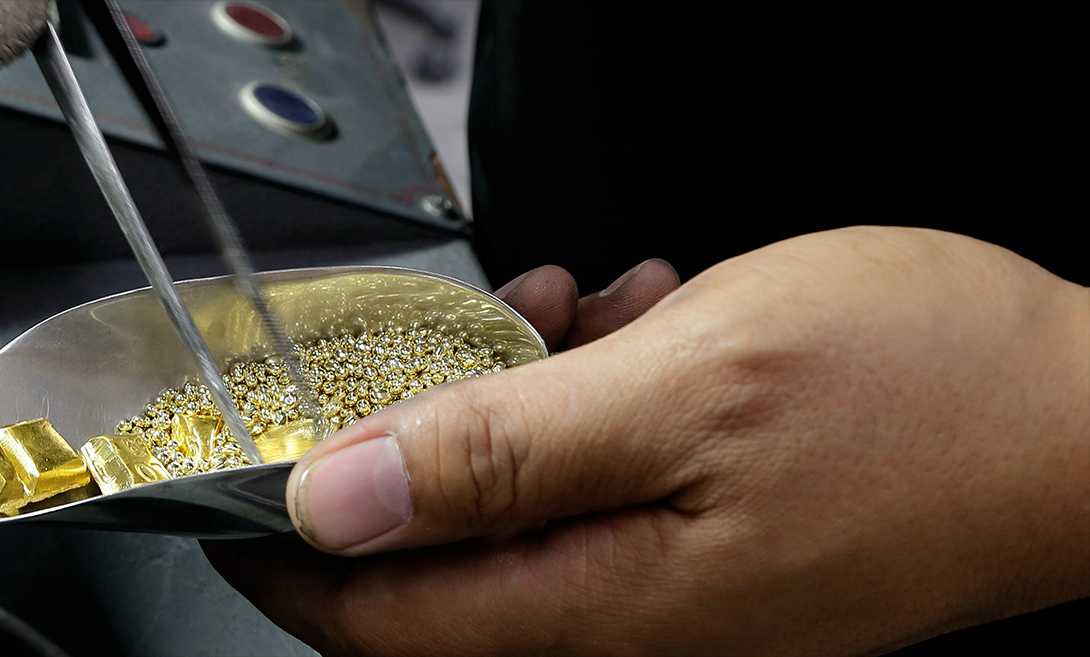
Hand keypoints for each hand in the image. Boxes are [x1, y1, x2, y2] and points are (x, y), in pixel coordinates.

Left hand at [205, 227, 1089, 655]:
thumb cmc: (927, 402)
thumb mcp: (683, 388)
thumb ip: (498, 456)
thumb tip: (337, 503)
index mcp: (600, 600)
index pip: (380, 616)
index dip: (285, 552)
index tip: (234, 486)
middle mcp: (635, 614)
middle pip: (449, 554)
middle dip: (422, 434)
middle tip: (454, 337)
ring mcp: (689, 582)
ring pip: (534, 496)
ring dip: (525, 394)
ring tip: (572, 308)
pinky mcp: (734, 540)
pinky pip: (616, 475)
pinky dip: (604, 393)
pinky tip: (641, 326)